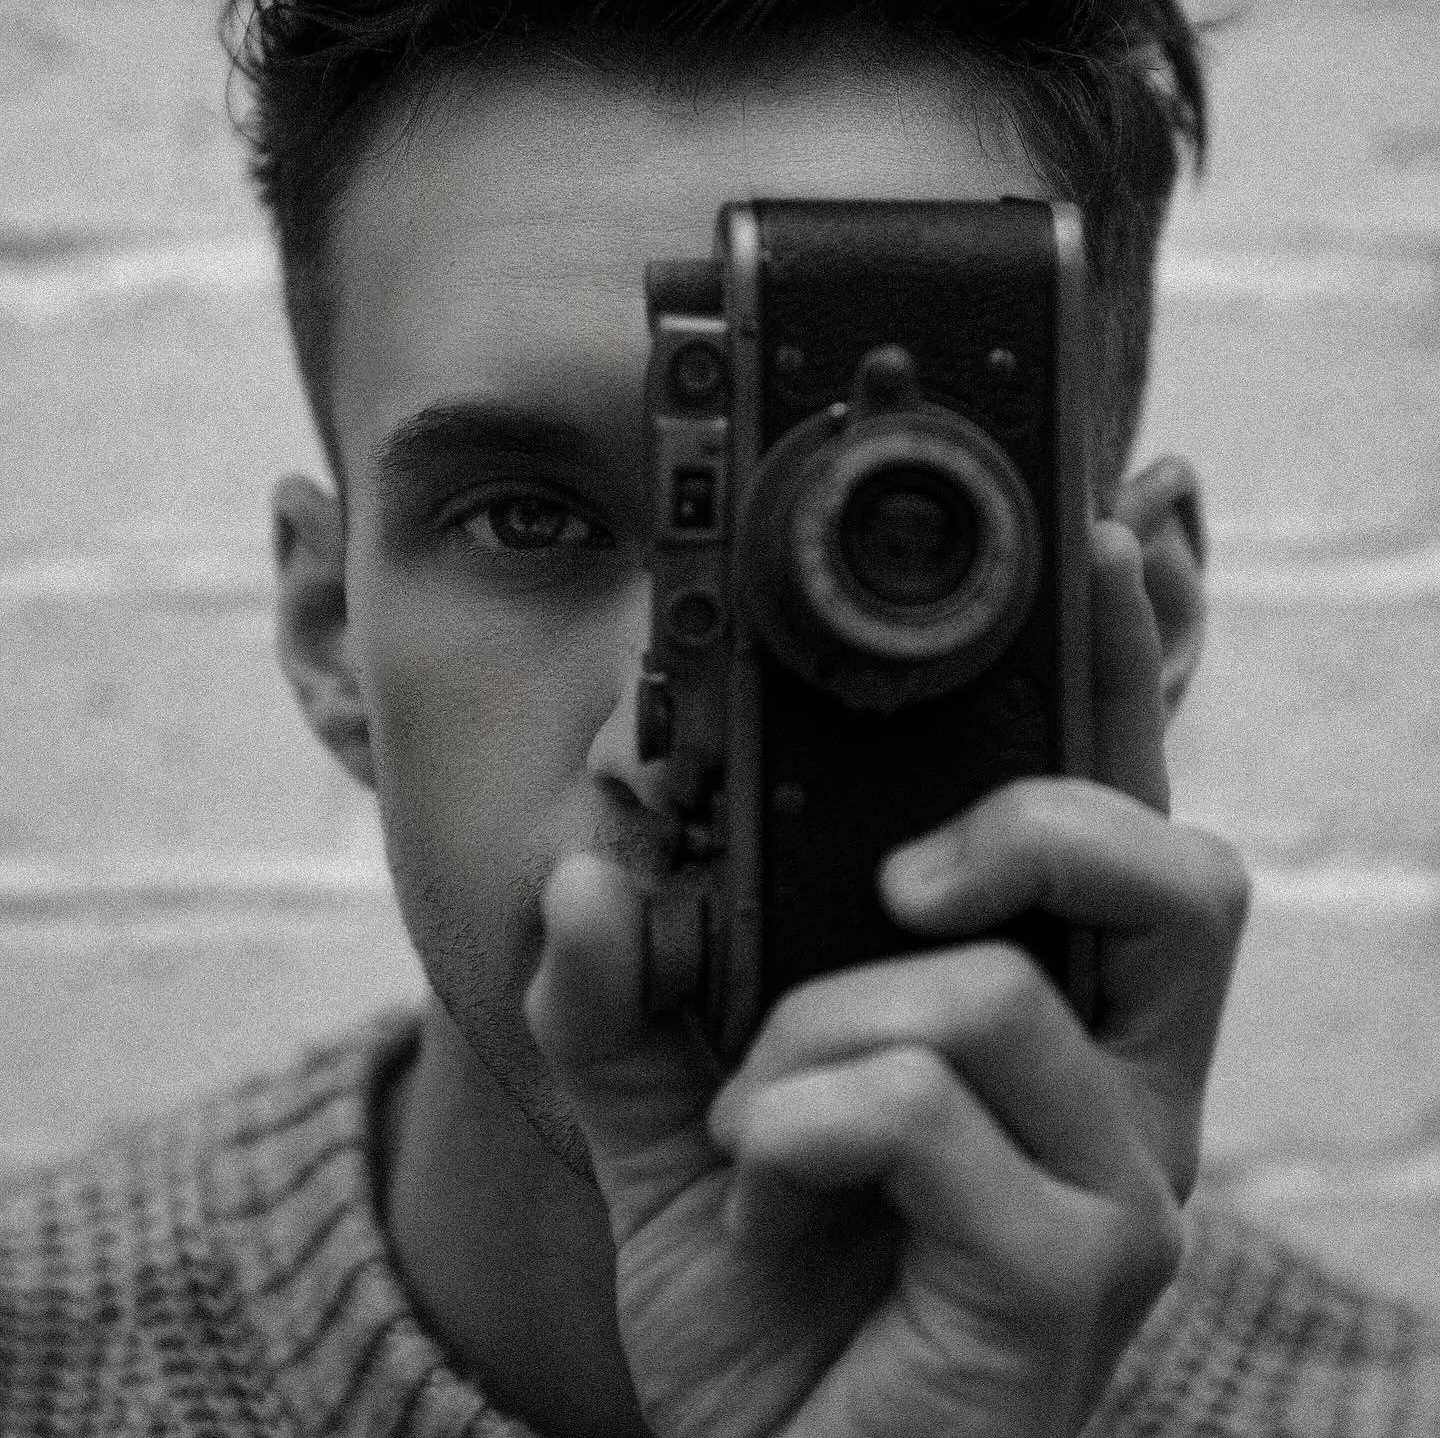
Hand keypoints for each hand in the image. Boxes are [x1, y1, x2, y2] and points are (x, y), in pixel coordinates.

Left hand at [525, 519, 1249, 1437]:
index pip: (1124, 818)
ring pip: (997, 987)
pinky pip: (923, 1112)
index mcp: (1054, 1020)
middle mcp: (1125, 1090)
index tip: (1108, 531)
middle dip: (1035, 817)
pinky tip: (771, 1194)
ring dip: (825, 1022)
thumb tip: (592, 857)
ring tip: (762, 1107)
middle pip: (1181, 869)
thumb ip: (625, 981)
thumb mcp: (668, 1110)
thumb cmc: (764, 1294)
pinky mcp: (1069, 1282)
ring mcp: (1120, 1191)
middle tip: (898, 881)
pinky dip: (799, 1122)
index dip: (1132, 675)